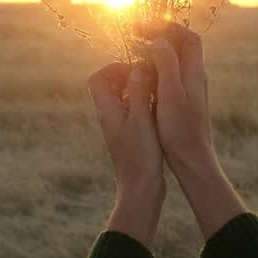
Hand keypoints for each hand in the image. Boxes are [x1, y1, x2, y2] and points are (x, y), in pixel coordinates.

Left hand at [87, 62, 166, 247]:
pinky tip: (160, 109)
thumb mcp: (141, 120)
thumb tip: (136, 69)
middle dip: (129, 76)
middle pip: (110, 86)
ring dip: (138, 90)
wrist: (141, 189)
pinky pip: (133, 111)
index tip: (135, 70)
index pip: (97, 79)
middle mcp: (110, 117)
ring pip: (124, 98)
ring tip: (157, 90)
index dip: (113, 68)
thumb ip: (138, 93)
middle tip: (149, 77)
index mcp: (107, 111)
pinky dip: (144, 104)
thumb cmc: (140, 156)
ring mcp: (120, 127)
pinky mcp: (131, 135)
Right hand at [138, 22, 212, 169]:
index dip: (167, 26)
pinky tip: (139, 75)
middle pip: (181, 45)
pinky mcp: (182, 101)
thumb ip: (167, 64)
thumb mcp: (171, 94)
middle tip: (133, 34)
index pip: (188, 37)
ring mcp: (189, 89)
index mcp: (195, 73)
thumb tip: (159, 40)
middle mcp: (195, 77)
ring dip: (154, 51)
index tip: (142, 27)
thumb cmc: (181, 130)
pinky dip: (153, 68)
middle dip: (158, 34)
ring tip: (132, 50)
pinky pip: (168, 75)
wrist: (192, 160)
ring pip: (173, 60)